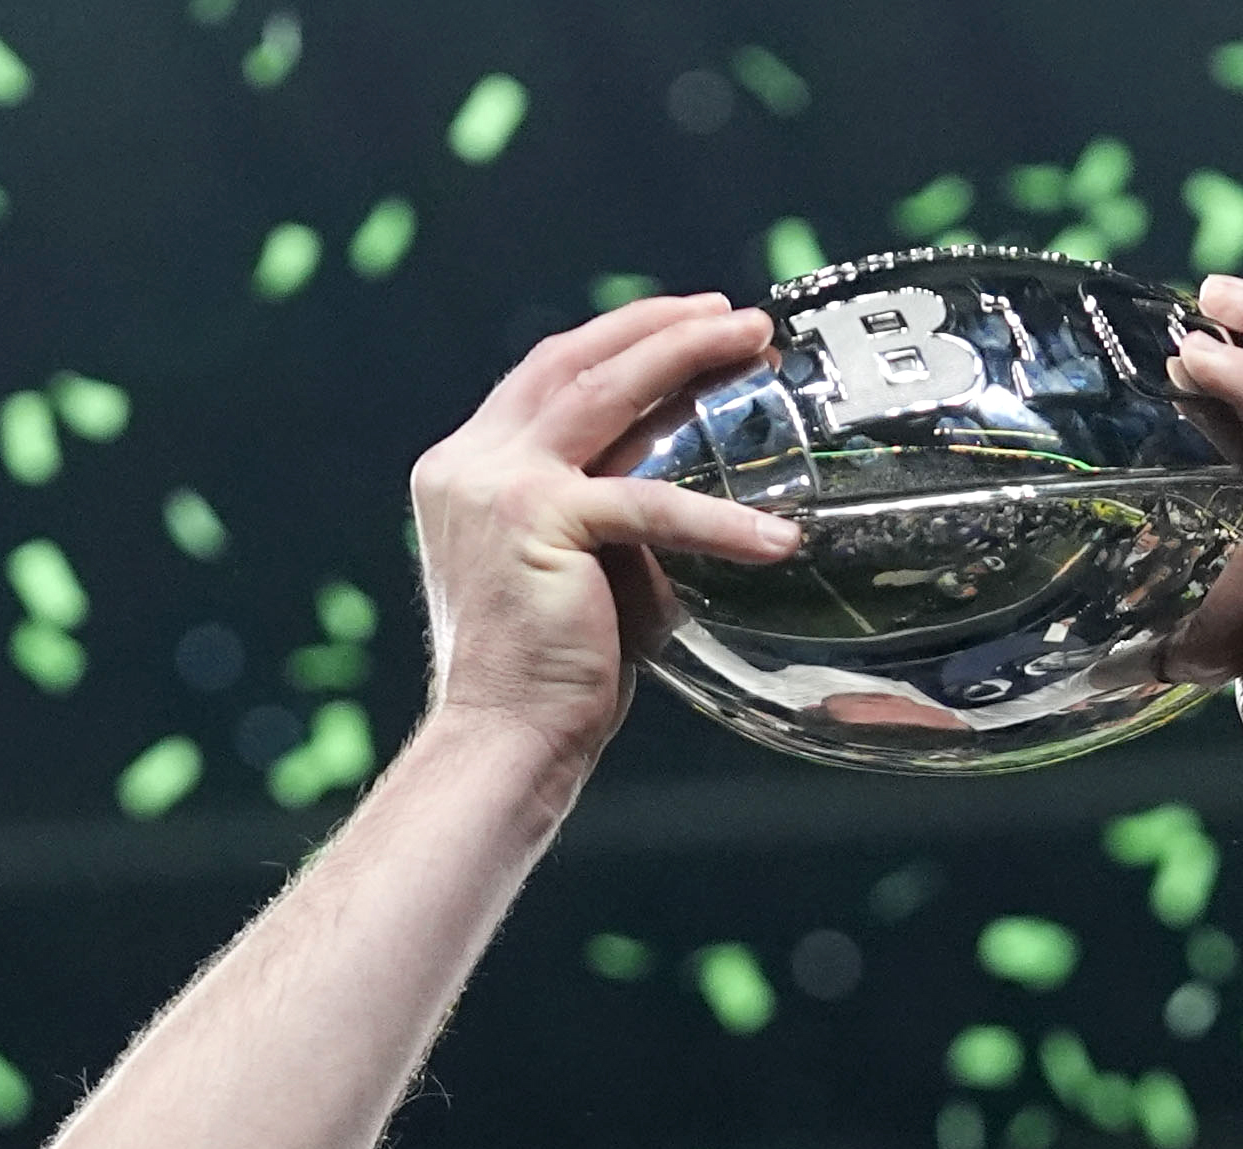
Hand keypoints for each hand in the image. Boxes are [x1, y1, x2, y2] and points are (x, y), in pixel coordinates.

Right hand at [409, 293, 801, 775]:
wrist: (502, 739)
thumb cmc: (548, 675)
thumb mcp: (573, 571)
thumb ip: (608, 518)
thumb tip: (691, 490)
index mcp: (465, 470)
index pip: (546, 378)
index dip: (618, 341)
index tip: (685, 322)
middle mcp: (468, 463)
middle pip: (572, 361)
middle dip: (658, 327)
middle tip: (734, 315)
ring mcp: (496, 485)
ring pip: (604, 392)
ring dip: (684, 357)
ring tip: (752, 343)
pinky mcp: (537, 520)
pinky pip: (648, 503)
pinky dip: (719, 518)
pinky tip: (777, 535)